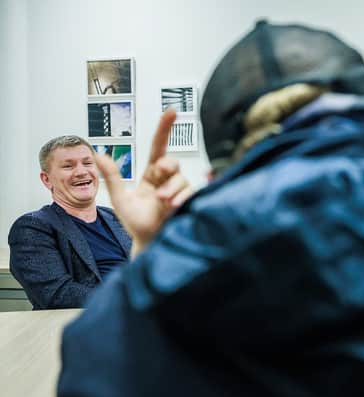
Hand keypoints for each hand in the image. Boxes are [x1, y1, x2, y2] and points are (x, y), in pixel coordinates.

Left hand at [96, 110, 192, 256]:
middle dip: (167, 164)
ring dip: (171, 188)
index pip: (159, 146)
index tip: (172, 111)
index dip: (165, 128)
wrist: (147, 242)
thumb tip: (97, 154)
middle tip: (160, 172)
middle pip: (172, 162)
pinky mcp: (188, 201)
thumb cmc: (135, 221)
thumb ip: (111, 176)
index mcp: (151, 174)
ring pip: (181, 178)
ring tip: (162, 201)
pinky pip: (190, 192)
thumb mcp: (119, 198)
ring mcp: (178, 190)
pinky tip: (173, 206)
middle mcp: (166, 179)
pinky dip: (181, 197)